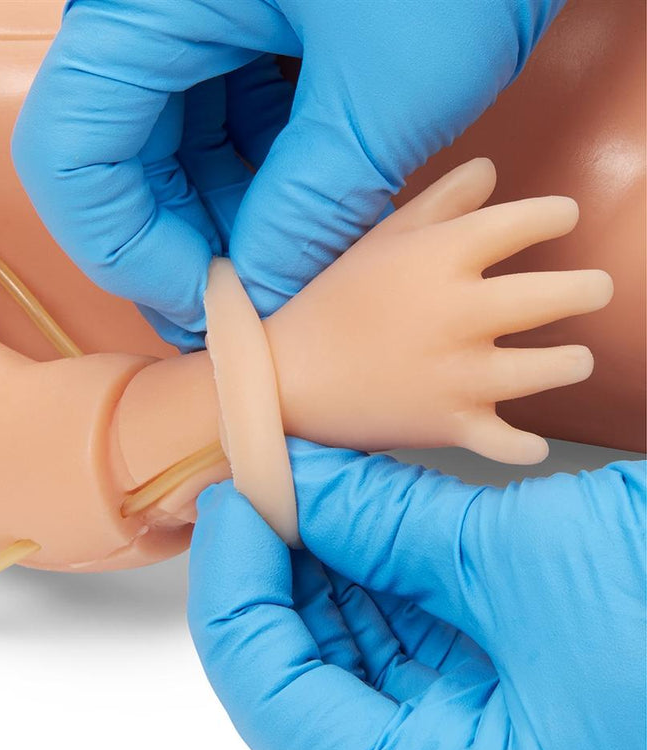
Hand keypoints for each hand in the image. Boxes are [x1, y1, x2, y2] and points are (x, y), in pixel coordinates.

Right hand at [12, 0, 565, 347]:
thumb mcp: (384, 96)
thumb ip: (310, 209)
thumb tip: (261, 297)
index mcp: (147, 7)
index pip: (70, 156)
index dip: (128, 253)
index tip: (206, 306)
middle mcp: (148, 14)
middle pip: (113, 162)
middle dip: (179, 248)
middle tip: (246, 308)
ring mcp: (191, 20)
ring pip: (169, 153)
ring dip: (224, 223)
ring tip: (290, 269)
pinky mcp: (237, 33)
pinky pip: (220, 127)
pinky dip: (257, 182)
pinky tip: (304, 214)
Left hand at [188, 440, 645, 749]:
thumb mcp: (524, 564)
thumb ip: (391, 524)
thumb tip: (299, 478)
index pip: (271, 694)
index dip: (235, 586)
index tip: (231, 499)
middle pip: (298, 664)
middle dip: (271, 563)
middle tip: (260, 476)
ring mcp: (463, 731)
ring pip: (343, 640)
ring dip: (315, 556)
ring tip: (297, 479)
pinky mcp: (485, 682)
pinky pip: (396, 625)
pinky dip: (366, 562)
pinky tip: (349, 503)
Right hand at [263, 158, 612, 463]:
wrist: (287, 377)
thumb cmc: (333, 302)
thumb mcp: (379, 240)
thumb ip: (438, 200)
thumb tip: (491, 170)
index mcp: (440, 259)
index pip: (527, 222)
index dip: (555, 216)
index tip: (562, 219)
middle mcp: (460, 314)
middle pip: (562, 295)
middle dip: (589, 289)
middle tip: (595, 289)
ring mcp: (459, 375)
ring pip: (551, 369)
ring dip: (571, 363)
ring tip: (574, 360)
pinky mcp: (450, 425)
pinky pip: (509, 444)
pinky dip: (524, 447)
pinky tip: (532, 442)